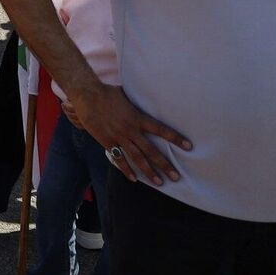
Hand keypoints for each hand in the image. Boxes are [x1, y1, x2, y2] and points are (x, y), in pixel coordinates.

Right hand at [70, 78, 190, 186]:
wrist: (87, 95)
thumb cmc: (107, 92)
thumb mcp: (126, 95)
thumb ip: (137, 101)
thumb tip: (147, 96)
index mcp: (138, 118)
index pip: (161, 130)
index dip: (176, 138)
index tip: (189, 146)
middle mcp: (130, 130)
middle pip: (151, 151)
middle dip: (165, 165)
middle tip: (176, 177)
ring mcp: (118, 137)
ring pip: (137, 158)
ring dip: (149, 171)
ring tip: (159, 182)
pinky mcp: (107, 141)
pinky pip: (118, 158)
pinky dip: (126, 169)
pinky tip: (133, 178)